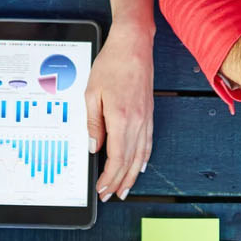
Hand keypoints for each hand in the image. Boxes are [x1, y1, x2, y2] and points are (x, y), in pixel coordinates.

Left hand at [86, 20, 154, 201]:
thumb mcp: (92, 94)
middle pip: (129, 162)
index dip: (108, 178)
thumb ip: (93, 124)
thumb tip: (93, 147)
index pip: (115, 158)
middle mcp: (137, 123)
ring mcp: (145, 119)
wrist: (134, 45)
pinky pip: (148, 143)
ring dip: (132, 176)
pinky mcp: (149, 114)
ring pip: (140, 156)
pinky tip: (139, 167)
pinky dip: (143, 159)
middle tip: (111, 195)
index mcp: (121, 119)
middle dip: (119, 182)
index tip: (102, 188)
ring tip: (125, 189)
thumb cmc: (112, 64)